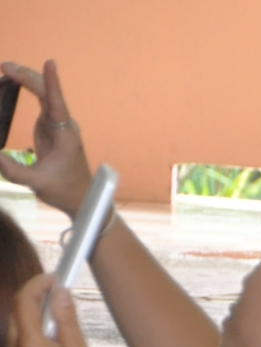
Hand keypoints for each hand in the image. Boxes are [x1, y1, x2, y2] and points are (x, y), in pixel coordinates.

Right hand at [0, 61, 94, 211]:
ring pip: (44, 94)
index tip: (50, 63)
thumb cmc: (63, 191)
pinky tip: (12, 80)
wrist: (80, 196)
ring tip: (6, 69)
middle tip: (4, 66)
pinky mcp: (51, 125)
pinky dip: (26, 88)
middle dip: (27, 76)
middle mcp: (64, 125)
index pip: (58, 105)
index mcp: (65, 136)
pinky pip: (41, 100)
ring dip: (26, 79)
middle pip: (47, 93)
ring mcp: (58, 124)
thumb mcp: (37, 183)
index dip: (53, 84)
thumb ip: (14, 171)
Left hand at [7, 275, 106, 346]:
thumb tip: (60, 295)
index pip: (25, 303)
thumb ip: (67, 323)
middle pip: (17, 315)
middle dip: (34, 298)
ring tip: (59, 313)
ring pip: (19, 331)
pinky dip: (36, 335)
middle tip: (57, 290)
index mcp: (30, 346)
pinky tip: (56, 340)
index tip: (55, 277)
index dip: (38, 285)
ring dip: (35, 316)